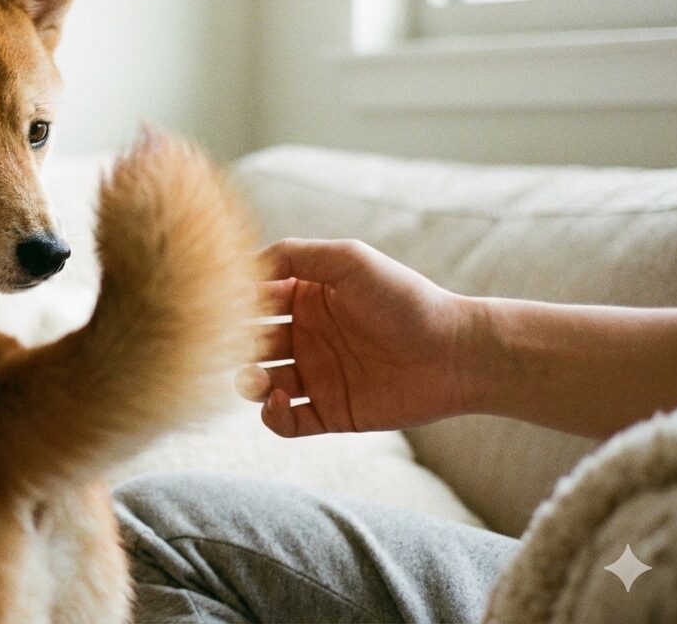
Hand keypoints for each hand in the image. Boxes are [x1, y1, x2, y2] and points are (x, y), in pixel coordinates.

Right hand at [244, 239, 479, 436]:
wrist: (455, 353)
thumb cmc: (405, 299)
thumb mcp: (349, 260)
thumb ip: (295, 254)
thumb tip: (244, 263)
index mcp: (308, 298)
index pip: (256, 299)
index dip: (235, 302)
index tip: (220, 306)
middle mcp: (308, 336)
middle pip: (252, 342)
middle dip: (234, 345)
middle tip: (228, 346)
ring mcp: (318, 376)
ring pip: (262, 383)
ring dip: (248, 382)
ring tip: (254, 378)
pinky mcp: (331, 412)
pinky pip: (287, 422)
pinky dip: (272, 416)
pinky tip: (280, 400)